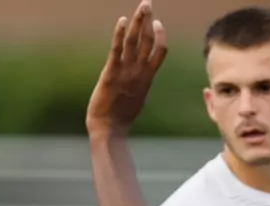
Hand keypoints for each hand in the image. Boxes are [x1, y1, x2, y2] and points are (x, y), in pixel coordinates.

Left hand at [86, 0, 167, 138]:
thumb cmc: (121, 118)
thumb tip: (141, 81)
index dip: (160, 34)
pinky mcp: (110, 73)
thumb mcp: (137, 99)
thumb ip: (139, 85)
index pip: (160, 50)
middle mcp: (139, 71)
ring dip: (137, 21)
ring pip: (135, 40)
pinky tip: (121, 21)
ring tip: (141, 6)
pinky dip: (119, 34)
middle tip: (147, 3)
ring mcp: (126, 72)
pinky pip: (117, 49)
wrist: (109, 129)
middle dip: (148, 19)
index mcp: (147, 77)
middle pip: (148, 39)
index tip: (157, 22)